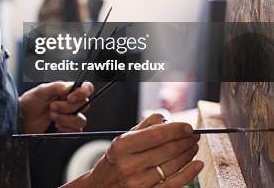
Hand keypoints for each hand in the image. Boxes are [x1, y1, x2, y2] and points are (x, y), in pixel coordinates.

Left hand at [19, 82, 93, 133]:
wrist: (21, 119)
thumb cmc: (29, 103)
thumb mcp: (40, 91)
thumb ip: (55, 87)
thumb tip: (69, 87)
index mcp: (67, 91)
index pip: (86, 88)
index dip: (83, 92)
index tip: (70, 97)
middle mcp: (71, 103)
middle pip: (84, 105)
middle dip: (67, 108)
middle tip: (52, 106)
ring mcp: (70, 117)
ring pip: (81, 120)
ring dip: (65, 119)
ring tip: (52, 116)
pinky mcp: (67, 129)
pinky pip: (76, 132)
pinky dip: (65, 130)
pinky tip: (55, 126)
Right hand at [85, 113, 202, 187]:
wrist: (102, 187)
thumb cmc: (115, 162)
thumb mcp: (121, 142)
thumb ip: (143, 128)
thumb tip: (166, 119)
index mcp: (121, 147)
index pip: (155, 135)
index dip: (175, 130)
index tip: (188, 127)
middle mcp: (129, 165)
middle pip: (167, 150)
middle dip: (185, 141)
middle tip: (194, 135)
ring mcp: (139, 182)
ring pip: (173, 166)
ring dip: (188, 154)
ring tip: (193, 146)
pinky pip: (175, 184)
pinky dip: (190, 173)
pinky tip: (197, 164)